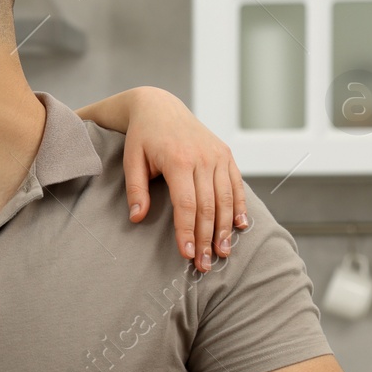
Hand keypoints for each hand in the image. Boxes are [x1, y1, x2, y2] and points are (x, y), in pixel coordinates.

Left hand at [119, 88, 247, 272]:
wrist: (160, 107)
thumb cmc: (142, 137)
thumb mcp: (131, 160)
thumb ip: (136, 190)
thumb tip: (137, 218)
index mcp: (178, 160)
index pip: (186, 205)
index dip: (188, 232)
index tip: (188, 255)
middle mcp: (203, 158)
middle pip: (209, 206)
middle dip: (208, 238)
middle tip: (206, 265)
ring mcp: (217, 155)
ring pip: (226, 198)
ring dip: (226, 228)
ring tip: (223, 253)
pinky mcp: (225, 154)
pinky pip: (236, 184)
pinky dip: (239, 206)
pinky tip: (239, 227)